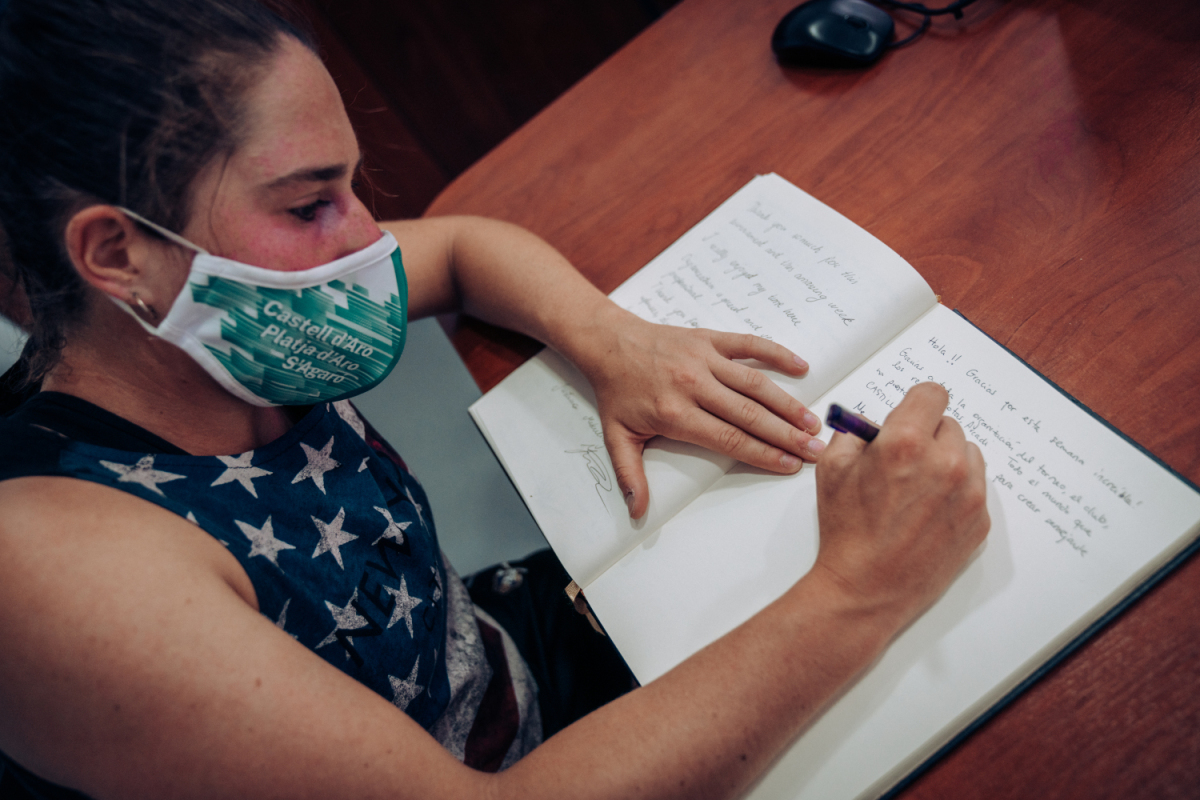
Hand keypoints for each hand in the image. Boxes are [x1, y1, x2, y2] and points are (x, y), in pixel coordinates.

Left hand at [575, 307, 823, 518]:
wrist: (610, 345)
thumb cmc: (618, 393)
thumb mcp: (617, 437)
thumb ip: (630, 476)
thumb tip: (638, 512)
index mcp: (675, 413)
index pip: (729, 438)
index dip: (762, 454)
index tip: (789, 465)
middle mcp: (693, 385)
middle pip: (749, 414)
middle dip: (786, 435)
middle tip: (815, 450)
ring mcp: (704, 359)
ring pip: (754, 383)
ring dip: (787, 403)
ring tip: (812, 423)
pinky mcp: (709, 339)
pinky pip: (749, 344)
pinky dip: (776, 353)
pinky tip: (801, 366)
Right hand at [812, 383, 989, 627]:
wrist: (866, 588)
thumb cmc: (848, 532)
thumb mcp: (832, 470)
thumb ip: (854, 434)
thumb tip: (871, 425)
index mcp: (906, 443)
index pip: (932, 394)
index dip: (916, 404)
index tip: (911, 414)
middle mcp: (945, 463)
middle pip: (949, 424)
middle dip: (927, 436)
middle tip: (904, 461)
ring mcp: (969, 493)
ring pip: (967, 454)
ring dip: (946, 461)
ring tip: (917, 488)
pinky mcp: (980, 520)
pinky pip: (975, 487)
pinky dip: (956, 492)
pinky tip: (928, 511)